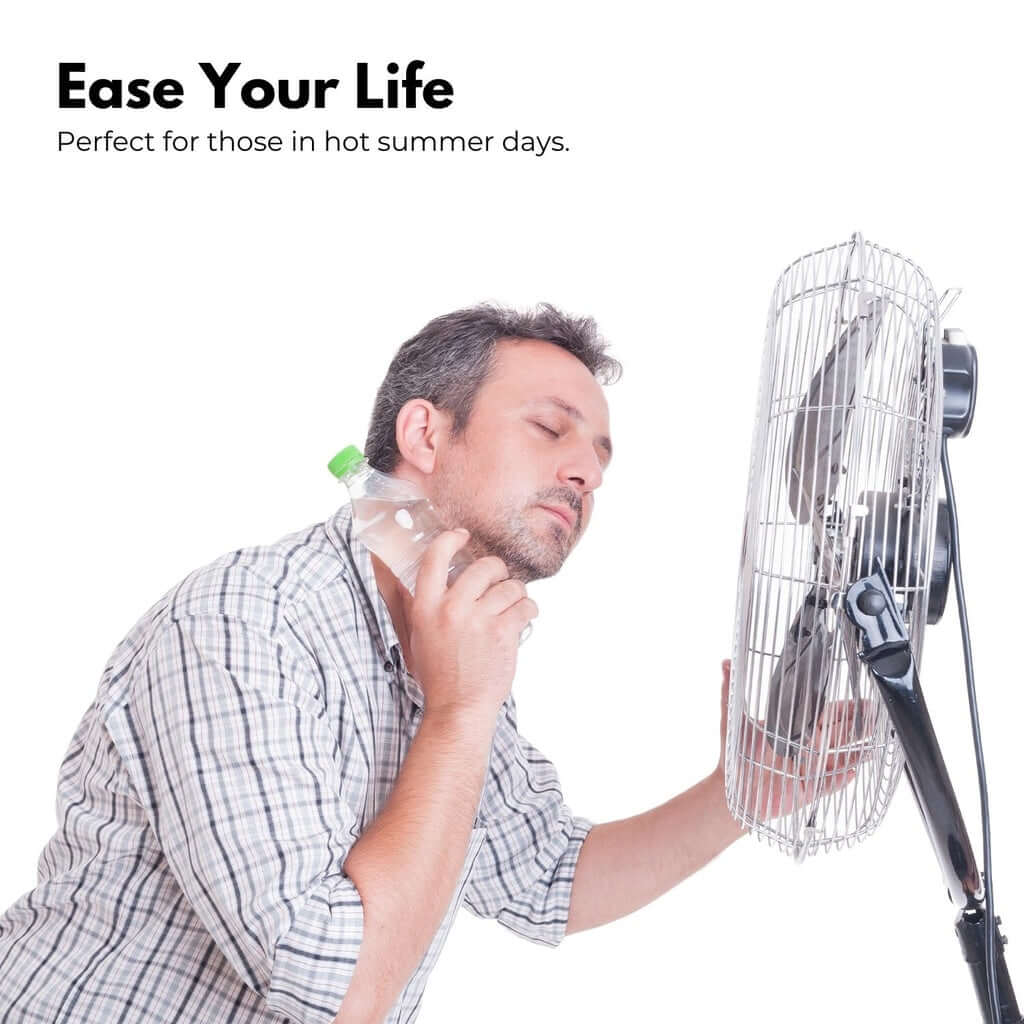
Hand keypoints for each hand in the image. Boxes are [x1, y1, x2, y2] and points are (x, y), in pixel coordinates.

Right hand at [408, 529, 537, 723]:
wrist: (458, 708)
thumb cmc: (438, 675)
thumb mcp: (417, 637)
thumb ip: (417, 606)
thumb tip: (409, 579)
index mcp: (426, 608)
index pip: (434, 558)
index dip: (450, 540)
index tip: (463, 536)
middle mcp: (451, 609)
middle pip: (484, 567)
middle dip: (497, 572)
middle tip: (500, 582)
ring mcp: (479, 620)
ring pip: (510, 587)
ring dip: (517, 594)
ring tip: (514, 606)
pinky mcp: (503, 633)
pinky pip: (525, 606)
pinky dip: (529, 610)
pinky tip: (524, 618)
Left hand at [719, 658, 861, 821]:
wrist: (732, 790)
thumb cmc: (734, 755)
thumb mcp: (734, 720)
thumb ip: (731, 691)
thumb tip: (724, 662)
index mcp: (795, 729)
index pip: (824, 714)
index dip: (842, 707)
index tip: (860, 697)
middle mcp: (807, 747)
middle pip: (839, 732)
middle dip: (858, 723)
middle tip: (877, 713)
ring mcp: (811, 768)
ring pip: (840, 756)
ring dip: (857, 750)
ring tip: (876, 742)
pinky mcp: (810, 789)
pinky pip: (831, 783)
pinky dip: (841, 777)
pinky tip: (853, 770)